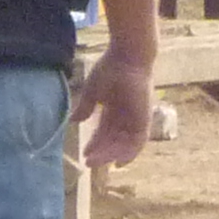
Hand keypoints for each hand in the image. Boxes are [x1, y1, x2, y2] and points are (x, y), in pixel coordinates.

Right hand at [75, 52, 154, 168]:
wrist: (127, 56)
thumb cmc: (110, 68)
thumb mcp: (93, 92)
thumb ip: (85, 108)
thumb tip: (74, 121)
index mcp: (115, 108)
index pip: (105, 131)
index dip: (95, 143)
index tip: (84, 154)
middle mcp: (127, 116)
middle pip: (114, 140)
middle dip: (101, 152)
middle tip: (88, 162)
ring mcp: (137, 117)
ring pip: (125, 144)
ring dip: (111, 155)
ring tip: (96, 162)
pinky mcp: (145, 118)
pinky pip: (139, 141)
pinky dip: (130, 153)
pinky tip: (118, 162)